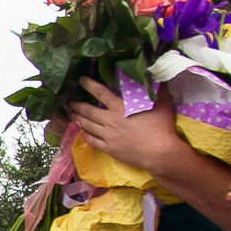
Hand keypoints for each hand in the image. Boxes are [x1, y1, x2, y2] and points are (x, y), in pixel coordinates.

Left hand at [66, 79, 185, 175]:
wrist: (159, 153)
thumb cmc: (161, 128)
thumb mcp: (162, 104)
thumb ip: (158, 90)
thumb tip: (159, 77)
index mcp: (120, 108)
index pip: (101, 93)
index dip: (90, 85)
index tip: (81, 81)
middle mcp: (110, 120)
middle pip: (88, 111)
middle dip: (77, 105)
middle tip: (68, 102)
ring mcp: (107, 136)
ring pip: (87, 125)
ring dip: (77, 119)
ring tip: (70, 114)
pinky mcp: (108, 149)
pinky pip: (92, 140)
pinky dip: (85, 135)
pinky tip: (82, 132)